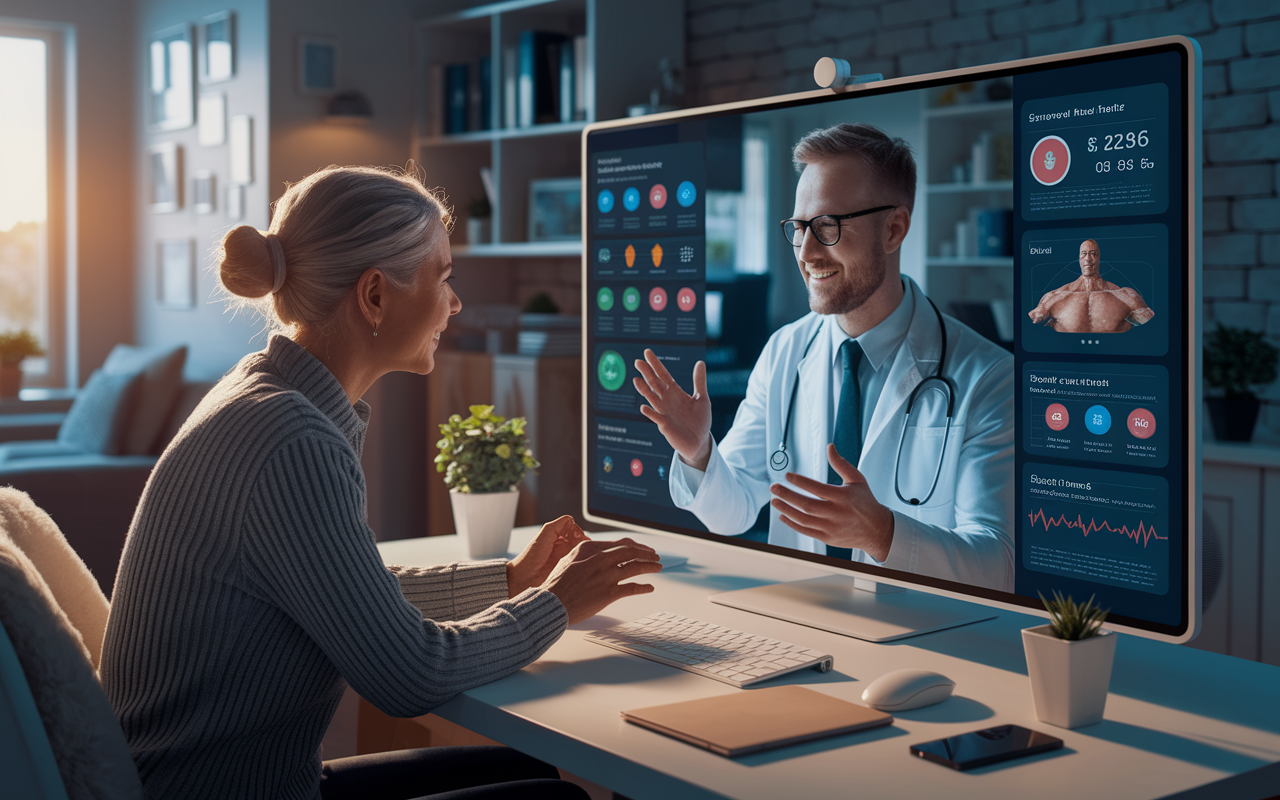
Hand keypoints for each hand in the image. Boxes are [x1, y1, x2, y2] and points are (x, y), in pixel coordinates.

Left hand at [507, 515, 589, 597]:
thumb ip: (560, 524)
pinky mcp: (566, 569)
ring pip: (581, 551)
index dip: (578, 532)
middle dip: (583, 541)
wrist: (525, 577)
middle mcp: (561, 547)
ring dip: (583, 551)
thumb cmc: (531, 556)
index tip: (577, 536)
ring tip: (579, 554)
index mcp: (556, 536)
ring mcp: (564, 558)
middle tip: (580, 546)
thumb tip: (573, 520)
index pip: (574, 529)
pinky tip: (578, 562)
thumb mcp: (546, 533)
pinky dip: (582, 561)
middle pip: (580, 540)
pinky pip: (579, 563)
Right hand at [541, 538, 661, 624]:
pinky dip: (643, 587)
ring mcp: (606, 576)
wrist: (551, 603)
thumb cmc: (557, 584)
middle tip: (654, 556)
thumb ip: (585, 554)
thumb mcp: (568, 560)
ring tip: (658, 567)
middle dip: (646, 553)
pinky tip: (649, 587)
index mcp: (589, 549)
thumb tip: (599, 552)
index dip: (634, 546)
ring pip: (635, 567)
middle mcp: (600, 559)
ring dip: (650, 566)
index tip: (642, 548)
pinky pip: (632, 588)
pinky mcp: (609, 593)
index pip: (619, 544)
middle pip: (630, 552)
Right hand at [632, 349, 712, 469]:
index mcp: (675, 392)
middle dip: (647, 373)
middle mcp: (667, 401)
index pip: (663, 375)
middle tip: (638, 362)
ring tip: (636, 380)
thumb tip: (700, 362)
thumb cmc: (699, 420)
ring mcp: (664, 413)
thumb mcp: (702, 398)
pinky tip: (643, 407)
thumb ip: (699, 381)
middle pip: (655, 384)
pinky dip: (650, 413)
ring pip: (652, 399)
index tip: (647, 352)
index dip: (656, 364)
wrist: (699, 441)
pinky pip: (656, 418)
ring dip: (644, 391)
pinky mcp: (665, 426)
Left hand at [768, 444, 894, 561]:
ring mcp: (831, 527)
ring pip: (803, 519)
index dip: (800, 481)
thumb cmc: (865, 502)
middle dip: (787, 496)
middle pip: (806, 505)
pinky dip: (793, 524)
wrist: (877, 530)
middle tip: (774, 487)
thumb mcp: (857, 479)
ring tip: (775, 501)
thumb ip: (841, 464)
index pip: (817, 488)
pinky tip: (783, 515)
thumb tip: (829, 447)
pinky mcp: (828, 538)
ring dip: (786, 510)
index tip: (787, 475)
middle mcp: (836, 513)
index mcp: (843, 497)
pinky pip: (806, 531)